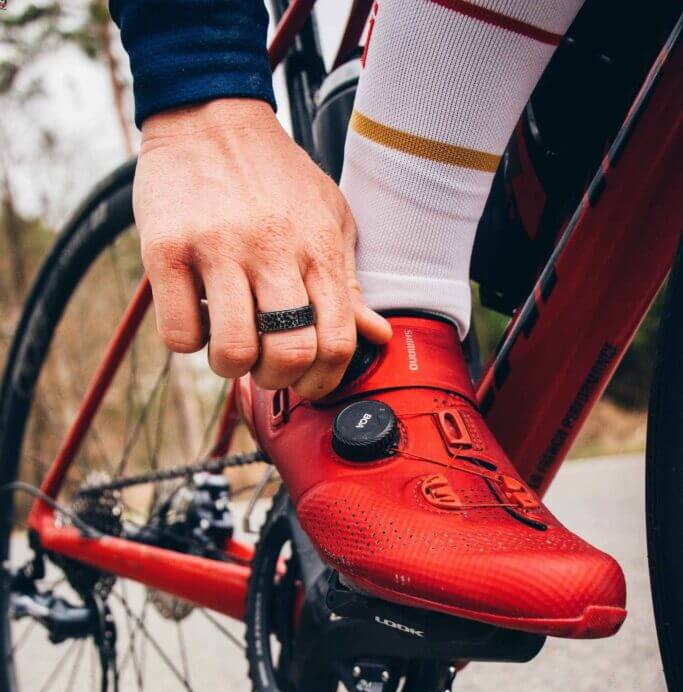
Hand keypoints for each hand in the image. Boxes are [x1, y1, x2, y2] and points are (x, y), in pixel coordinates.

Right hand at [134, 98, 391, 397]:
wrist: (209, 114)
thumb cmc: (273, 176)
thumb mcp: (327, 218)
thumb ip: (348, 283)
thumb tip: (377, 336)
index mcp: (316, 247)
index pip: (336, 342)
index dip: (323, 380)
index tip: (306, 381)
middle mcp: (271, 248)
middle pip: (288, 353)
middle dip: (276, 377)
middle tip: (264, 362)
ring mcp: (216, 247)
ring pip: (232, 350)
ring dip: (230, 365)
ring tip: (228, 340)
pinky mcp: (165, 248)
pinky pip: (178, 332)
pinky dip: (186, 340)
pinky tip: (195, 313)